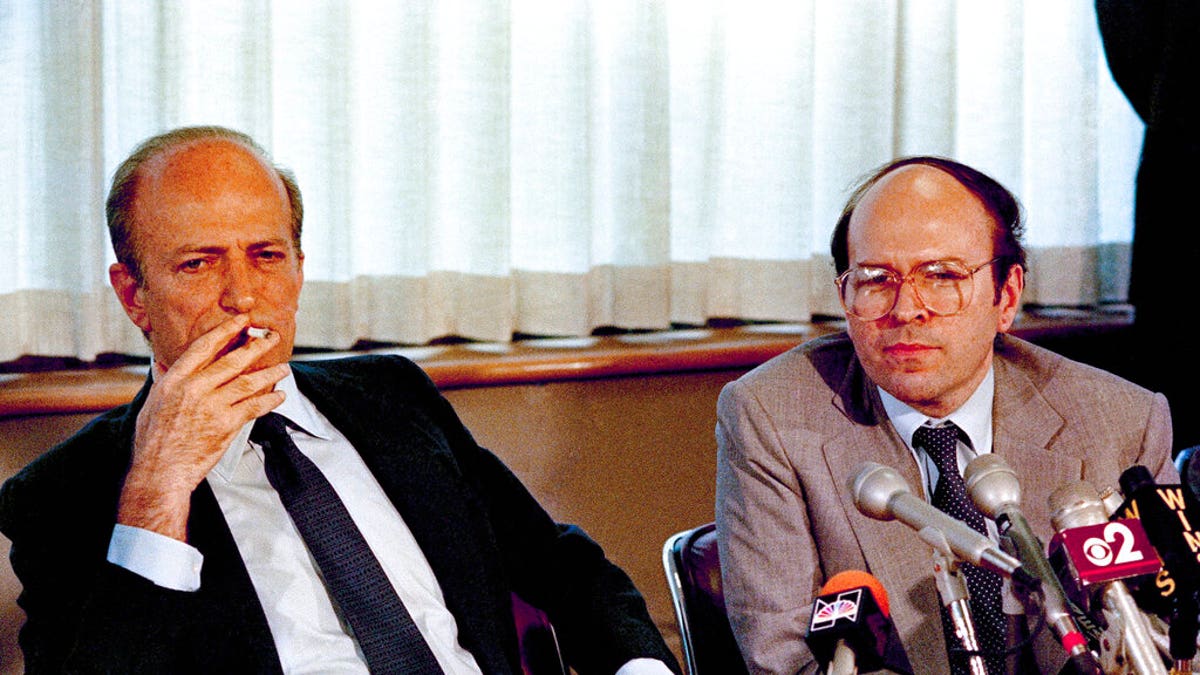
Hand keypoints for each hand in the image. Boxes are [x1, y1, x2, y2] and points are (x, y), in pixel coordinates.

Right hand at [117, 315, 288, 540]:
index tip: (242, 321)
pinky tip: (280, 396)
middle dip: (256, 346)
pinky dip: (270, 400)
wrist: (161, 472)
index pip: (204, 347)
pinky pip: (254, 407)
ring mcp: (212, 406)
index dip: (225, 331)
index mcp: (175, 380)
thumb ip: (162, 382)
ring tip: (284, 367)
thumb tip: (163, 365)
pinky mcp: (226, 424)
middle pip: (232, 360)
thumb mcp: (151, 404)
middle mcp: (194, 388)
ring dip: (269, 373)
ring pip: (248, 382)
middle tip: (272, 337)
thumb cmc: (153, 441)